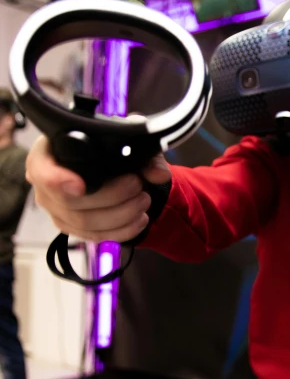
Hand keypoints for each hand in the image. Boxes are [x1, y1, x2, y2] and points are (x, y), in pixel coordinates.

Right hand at [25, 136, 170, 242]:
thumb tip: (158, 173)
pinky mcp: (73, 229)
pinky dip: (122, 231)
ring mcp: (57, 210)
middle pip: (71, 202)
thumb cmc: (108, 149)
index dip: (58, 181)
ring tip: (144, 201)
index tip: (81, 186)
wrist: (112, 168)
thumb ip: (143, 153)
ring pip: (85, 223)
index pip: (42, 172)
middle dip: (111, 196)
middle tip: (137, 186)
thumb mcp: (126, 141)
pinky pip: (95, 237)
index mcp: (47, 154)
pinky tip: (140, 220)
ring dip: (121, 215)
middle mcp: (45, 185)